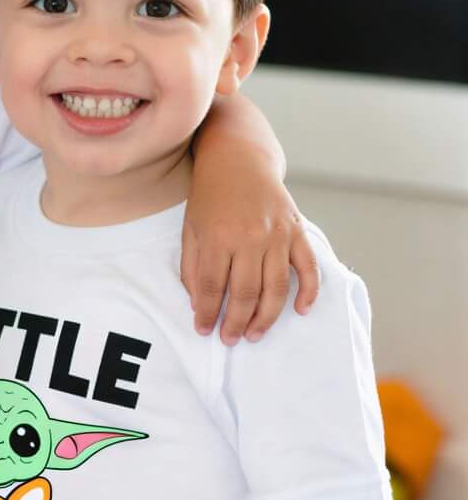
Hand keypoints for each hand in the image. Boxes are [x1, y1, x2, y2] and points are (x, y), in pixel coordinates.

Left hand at [182, 183, 319, 342]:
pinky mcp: (297, 231)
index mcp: (218, 237)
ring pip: (276, 288)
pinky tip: (300, 311)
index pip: (212, 287)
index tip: (204, 331)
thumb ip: (193, 268)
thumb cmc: (210, 197)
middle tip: (230, 339)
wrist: (239, 160)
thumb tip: (200, 306)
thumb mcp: (191, 230)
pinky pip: (308, 267)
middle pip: (245, 293)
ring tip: (255, 334)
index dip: (207, 314)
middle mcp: (250, 237)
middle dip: (236, 323)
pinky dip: (308, 292)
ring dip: (266, 318)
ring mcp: (277, 235)